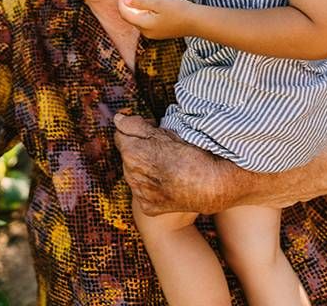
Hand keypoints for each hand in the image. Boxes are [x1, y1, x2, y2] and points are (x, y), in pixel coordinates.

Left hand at [113, 113, 238, 214]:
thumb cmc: (190, 154)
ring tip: (168, 166)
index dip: (137, 129)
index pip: (120, 133)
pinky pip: (143, 193)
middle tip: (163, 148)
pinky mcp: (147, 207)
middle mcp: (130, 174)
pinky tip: (168, 183)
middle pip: (128, 155)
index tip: (153, 129)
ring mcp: (138, 192)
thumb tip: (117, 119)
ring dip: (144, 168)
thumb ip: (135, 125)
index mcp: (131, 152)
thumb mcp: (164, 132)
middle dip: (139, 149)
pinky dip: (152, 188)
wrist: (209, 186)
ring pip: (134, 174)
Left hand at [117, 0, 193, 39]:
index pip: (125, 14)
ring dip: (135, 11)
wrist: (196, 21)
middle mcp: (147, 32)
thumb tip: (124, 0)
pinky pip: (146, 23)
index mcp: (144, 24)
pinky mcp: (159, 33)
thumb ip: (139, 0)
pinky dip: (143, 15)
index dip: (121, 3)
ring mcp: (153, 34)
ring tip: (136, 0)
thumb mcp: (157, 1)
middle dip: (126, 7)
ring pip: (138, 21)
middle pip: (130, 18)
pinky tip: (148, 7)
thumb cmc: (178, 8)